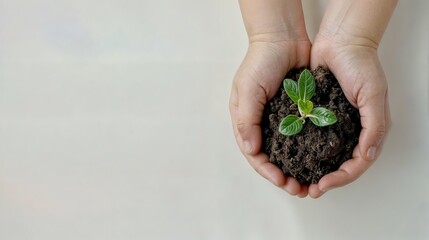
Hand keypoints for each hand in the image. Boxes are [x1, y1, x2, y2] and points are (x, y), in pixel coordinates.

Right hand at [229, 39, 310, 196]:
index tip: (282, 181)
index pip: (254, 154)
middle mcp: (263, 124)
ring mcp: (281, 120)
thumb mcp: (248, 89)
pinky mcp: (298, 114)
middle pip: (272, 158)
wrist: (284, 38)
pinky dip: (309, 151)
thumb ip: (247, 119)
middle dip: (283, 177)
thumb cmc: (260, 61)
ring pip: (289, 152)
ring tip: (310, 182)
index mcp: (246, 121)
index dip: (267, 171)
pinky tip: (319, 161)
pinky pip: (303, 137)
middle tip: (299, 189)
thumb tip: (250, 149)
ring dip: (298, 169)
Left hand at [308, 34, 391, 197]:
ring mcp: (331, 124)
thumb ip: (375, 125)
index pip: (355, 165)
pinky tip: (288, 158)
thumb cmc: (361, 65)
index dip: (340, 179)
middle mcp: (349, 131)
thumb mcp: (373, 94)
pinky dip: (300, 150)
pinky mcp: (315, 115)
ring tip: (294, 180)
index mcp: (367, 131)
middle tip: (305, 191)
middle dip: (323, 181)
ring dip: (309, 170)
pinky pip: (308, 137)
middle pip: (337, 165)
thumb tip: (367, 156)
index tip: (321, 186)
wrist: (340, 40)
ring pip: (321, 155)